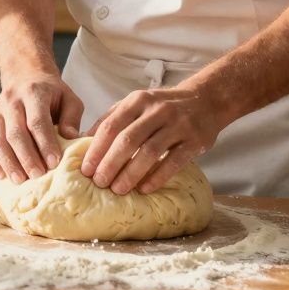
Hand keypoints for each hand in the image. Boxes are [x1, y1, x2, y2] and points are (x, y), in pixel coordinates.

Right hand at [0, 74, 83, 183]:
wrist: (25, 76)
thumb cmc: (51, 94)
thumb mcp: (69, 99)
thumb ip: (72, 117)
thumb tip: (71, 138)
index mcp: (33, 93)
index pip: (37, 121)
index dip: (45, 143)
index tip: (55, 163)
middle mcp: (10, 101)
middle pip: (15, 133)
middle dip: (26, 157)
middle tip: (38, 176)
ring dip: (8, 163)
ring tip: (20, 180)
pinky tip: (1, 175)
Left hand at [80, 82, 226, 195]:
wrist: (205, 100)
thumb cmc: (162, 107)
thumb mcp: (136, 104)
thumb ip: (111, 119)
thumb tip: (82, 141)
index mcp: (137, 101)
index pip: (111, 125)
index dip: (96, 149)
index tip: (85, 169)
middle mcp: (157, 110)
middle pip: (128, 139)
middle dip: (110, 163)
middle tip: (99, 182)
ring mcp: (178, 124)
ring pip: (150, 151)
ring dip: (131, 173)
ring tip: (118, 189)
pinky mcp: (195, 140)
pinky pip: (174, 161)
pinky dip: (158, 176)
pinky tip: (145, 189)